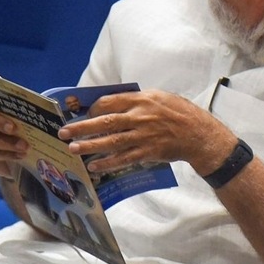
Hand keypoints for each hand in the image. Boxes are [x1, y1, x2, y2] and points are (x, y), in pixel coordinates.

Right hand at [0, 102, 27, 177]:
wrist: (12, 155)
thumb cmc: (18, 130)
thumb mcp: (23, 119)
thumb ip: (26, 112)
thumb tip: (48, 108)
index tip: (5, 101)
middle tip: (14, 128)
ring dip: (5, 143)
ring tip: (24, 147)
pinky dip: (5, 155)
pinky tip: (19, 156)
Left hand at [57, 89, 234, 174]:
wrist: (200, 134)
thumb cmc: (180, 113)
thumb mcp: (160, 97)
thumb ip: (137, 100)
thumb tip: (114, 105)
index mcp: (142, 100)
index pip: (109, 102)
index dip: (93, 109)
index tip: (85, 114)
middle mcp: (141, 117)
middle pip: (105, 122)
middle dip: (82, 128)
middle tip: (64, 133)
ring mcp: (144, 136)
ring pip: (111, 142)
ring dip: (90, 146)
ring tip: (73, 149)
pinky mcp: (148, 152)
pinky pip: (124, 158)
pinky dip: (108, 162)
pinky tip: (95, 166)